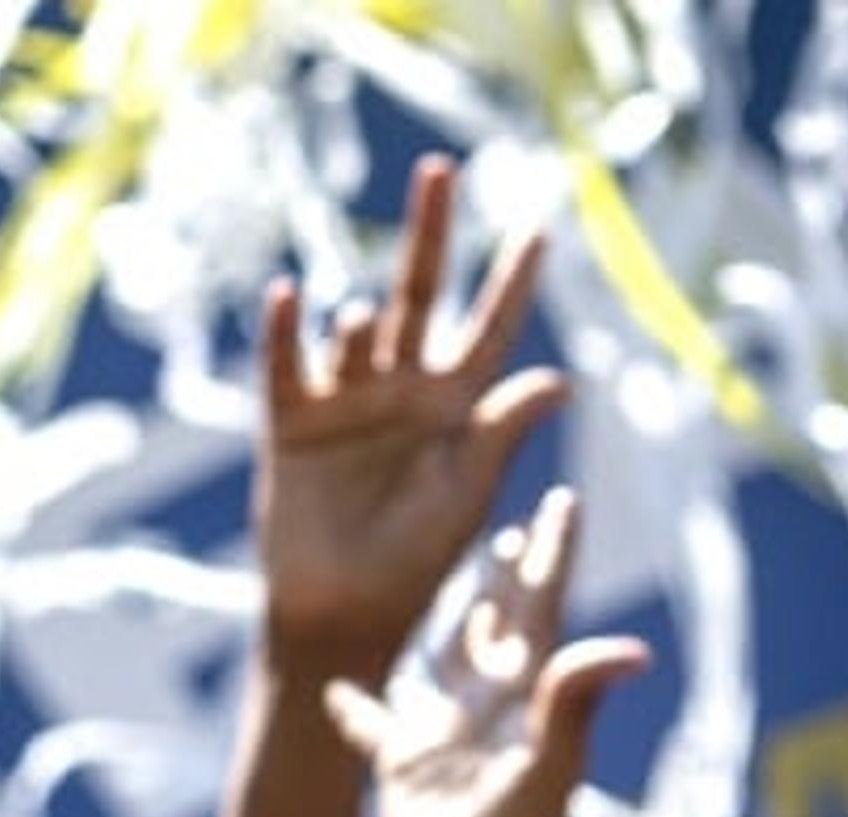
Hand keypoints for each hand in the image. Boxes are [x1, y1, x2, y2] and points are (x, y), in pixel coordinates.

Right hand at [254, 157, 560, 679]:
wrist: (341, 615)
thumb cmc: (414, 565)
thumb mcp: (467, 496)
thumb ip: (502, 433)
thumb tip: (562, 379)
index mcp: (454, 407)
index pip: (488, 329)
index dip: (512, 280)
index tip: (539, 226)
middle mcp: (400, 392)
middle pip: (418, 297)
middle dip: (431, 235)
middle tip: (441, 170)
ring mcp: (344, 405)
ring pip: (354, 335)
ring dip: (358, 321)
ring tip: (358, 319)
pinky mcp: (290, 429)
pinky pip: (284, 370)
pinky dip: (286, 333)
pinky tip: (290, 296)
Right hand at [327, 487, 648, 816]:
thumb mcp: (544, 773)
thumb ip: (574, 705)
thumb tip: (632, 648)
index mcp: (522, 696)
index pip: (541, 606)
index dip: (552, 551)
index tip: (563, 495)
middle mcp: (487, 707)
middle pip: (498, 622)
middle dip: (508, 572)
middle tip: (513, 522)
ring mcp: (444, 737)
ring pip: (443, 662)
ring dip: (449, 622)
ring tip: (454, 583)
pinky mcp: (402, 771)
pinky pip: (374, 727)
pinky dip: (356, 707)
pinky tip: (336, 690)